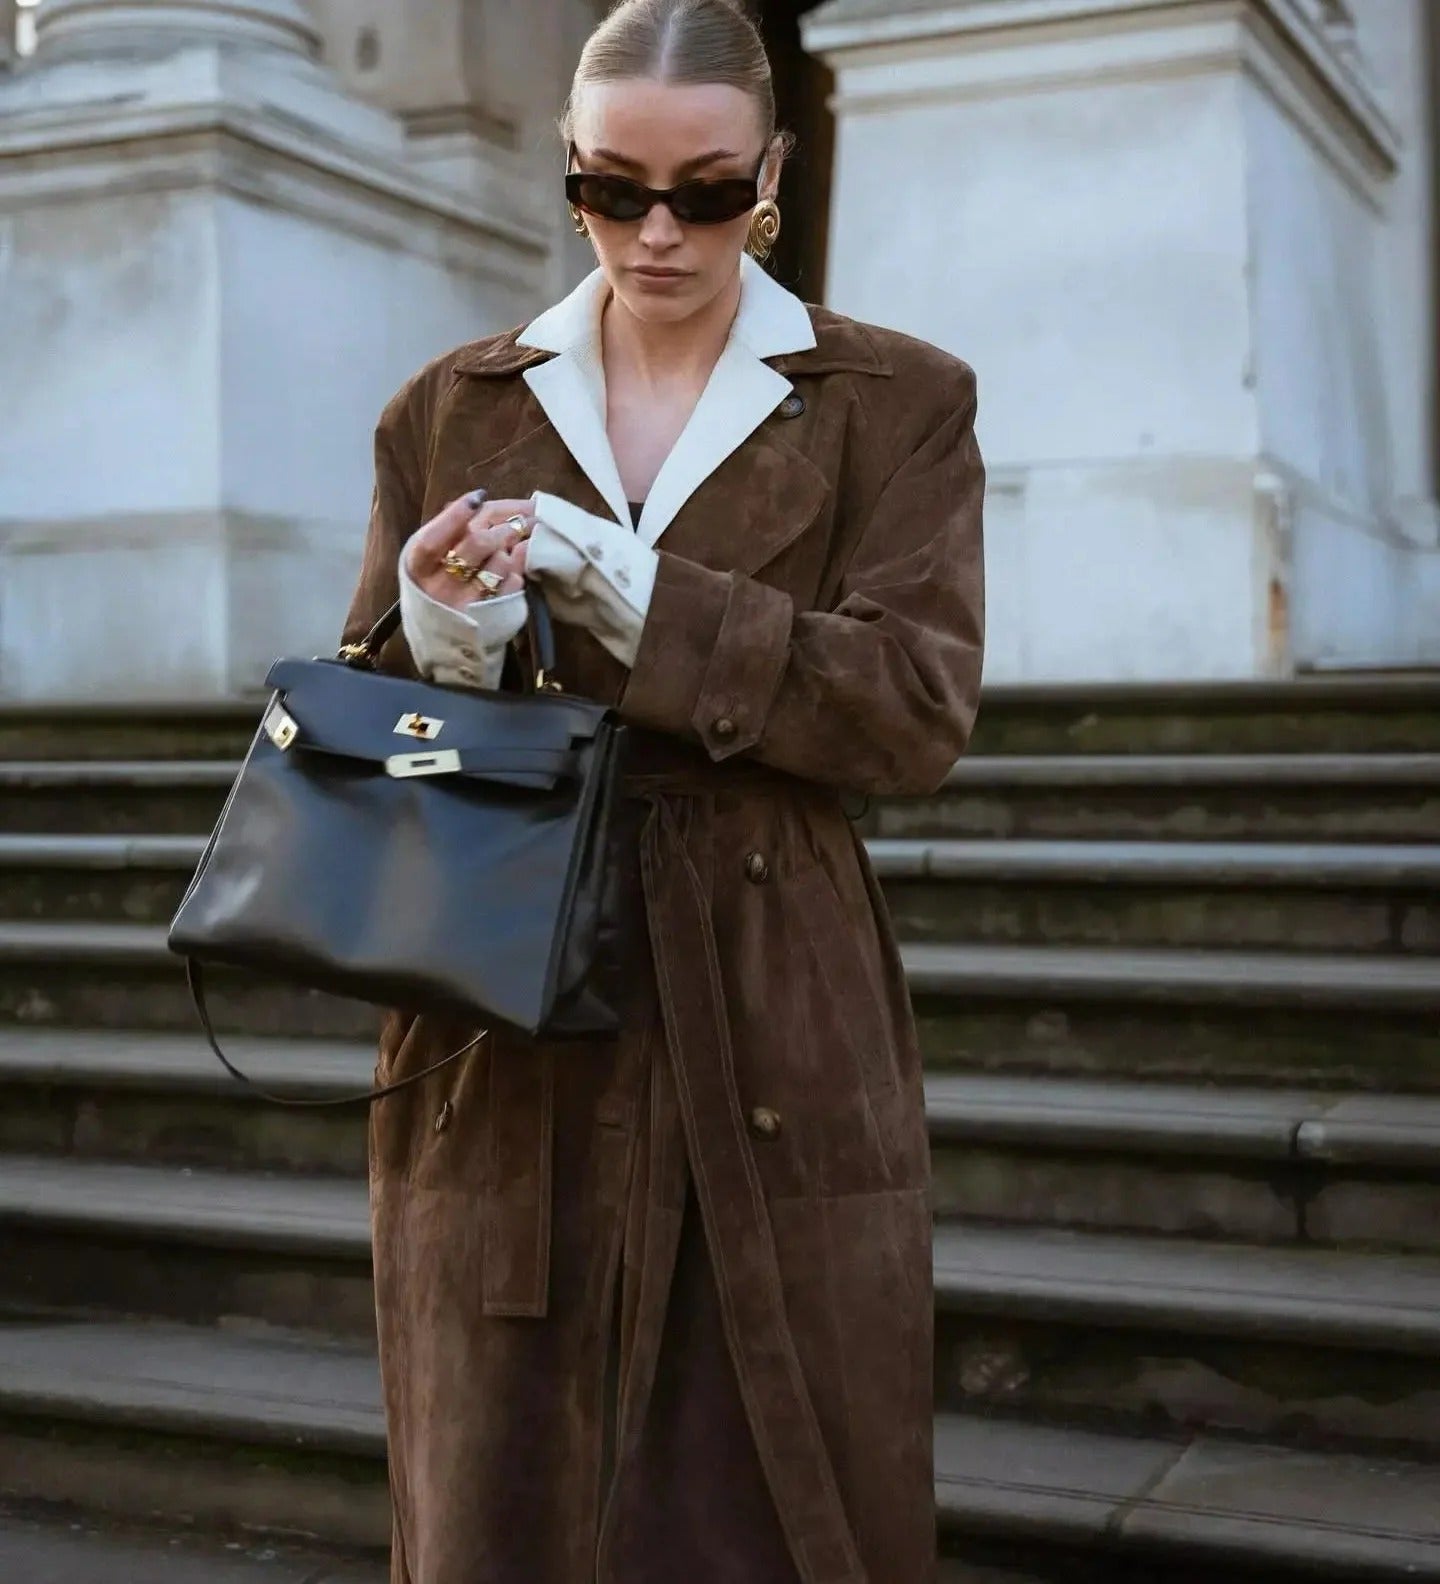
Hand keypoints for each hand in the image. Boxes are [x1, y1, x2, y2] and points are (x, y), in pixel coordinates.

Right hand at [405, 491, 535, 611]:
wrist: (442, 638)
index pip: (433, 539)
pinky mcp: (490, 618)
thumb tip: (478, 501)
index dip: (455, 516)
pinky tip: (514, 567)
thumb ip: (446, 531)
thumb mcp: (429, 559)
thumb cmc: (435, 585)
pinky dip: (518, 570)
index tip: (478, 498)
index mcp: (417, 568)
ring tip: (514, 546)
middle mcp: (439, 588)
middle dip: (501, 527)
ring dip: (511, 549)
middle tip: (516, 522)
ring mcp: (466, 605)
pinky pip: (513, 584)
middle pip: (476, 544)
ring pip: (500, 563)